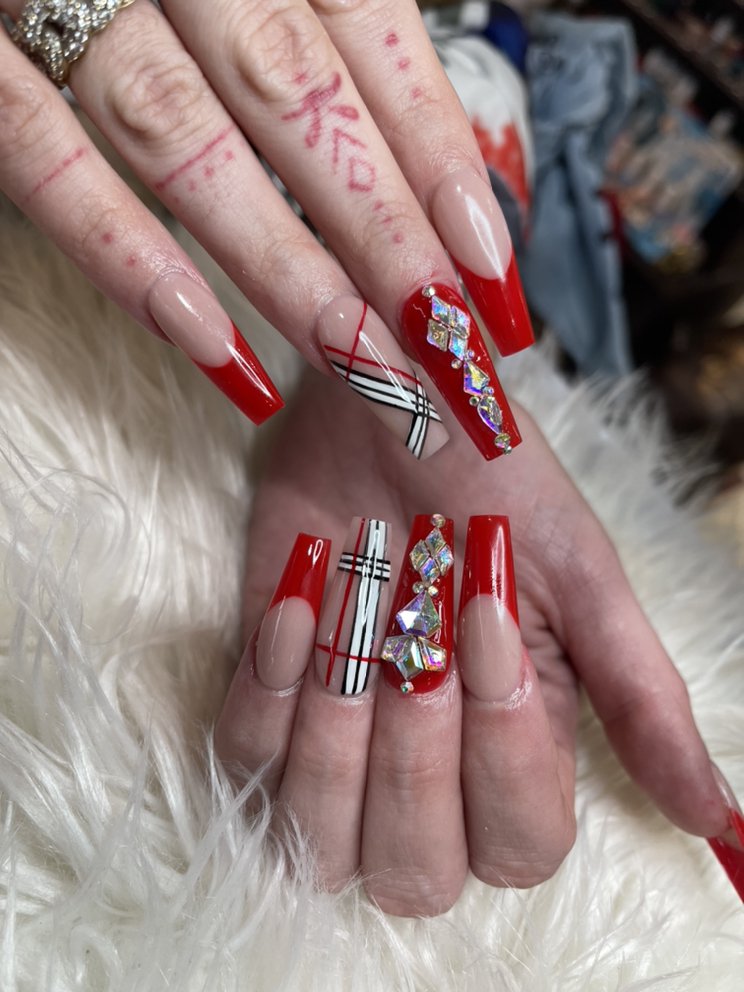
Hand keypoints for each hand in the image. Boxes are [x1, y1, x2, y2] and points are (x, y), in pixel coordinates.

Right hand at [0, 0, 531, 457]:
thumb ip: (319, 46)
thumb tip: (420, 186)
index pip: (373, 36)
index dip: (441, 162)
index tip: (495, 278)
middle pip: (296, 99)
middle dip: (384, 236)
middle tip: (449, 351)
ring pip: (185, 138)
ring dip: (286, 267)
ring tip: (363, 367)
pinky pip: (47, 162)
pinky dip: (132, 261)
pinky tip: (219, 352)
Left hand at [215, 368, 734, 915]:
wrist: (389, 409)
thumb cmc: (492, 485)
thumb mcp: (579, 576)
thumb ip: (640, 697)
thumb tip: (715, 819)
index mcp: (520, 749)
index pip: (519, 851)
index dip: (503, 759)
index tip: (487, 620)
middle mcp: (430, 771)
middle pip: (415, 873)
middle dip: (415, 755)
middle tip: (418, 629)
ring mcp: (338, 744)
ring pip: (317, 843)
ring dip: (335, 731)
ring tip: (353, 612)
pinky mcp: (266, 698)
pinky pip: (243, 760)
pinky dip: (268, 687)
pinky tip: (298, 599)